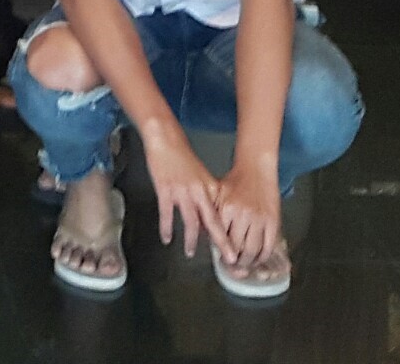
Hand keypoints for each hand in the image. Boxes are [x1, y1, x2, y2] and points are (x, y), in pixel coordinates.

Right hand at [135, 119, 224, 256]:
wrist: (166, 139)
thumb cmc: (182, 157)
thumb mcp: (199, 176)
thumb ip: (205, 196)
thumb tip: (206, 219)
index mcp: (210, 188)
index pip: (221, 217)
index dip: (227, 234)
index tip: (233, 249)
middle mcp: (199, 192)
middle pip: (213, 223)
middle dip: (222, 243)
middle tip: (229, 259)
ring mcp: (182, 192)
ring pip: (191, 222)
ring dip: (192, 241)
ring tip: (191, 253)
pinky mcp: (165, 190)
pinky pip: (167, 214)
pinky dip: (167, 228)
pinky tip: (167, 239)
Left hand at [211, 159, 281, 267]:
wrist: (257, 169)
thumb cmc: (236, 181)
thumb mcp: (218, 194)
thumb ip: (211, 213)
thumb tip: (204, 234)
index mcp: (227, 208)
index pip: (221, 238)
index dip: (221, 252)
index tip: (221, 259)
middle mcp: (243, 214)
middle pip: (237, 248)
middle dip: (234, 262)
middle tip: (232, 267)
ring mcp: (260, 219)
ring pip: (253, 250)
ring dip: (248, 262)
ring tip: (244, 264)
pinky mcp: (273, 221)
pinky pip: (269, 246)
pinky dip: (263, 256)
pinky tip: (258, 258)